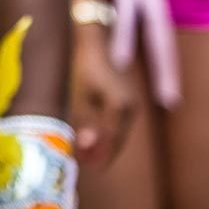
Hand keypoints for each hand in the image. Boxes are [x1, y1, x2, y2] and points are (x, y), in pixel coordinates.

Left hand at [67, 28, 139, 164]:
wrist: (93, 40)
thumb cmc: (82, 65)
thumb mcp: (78, 94)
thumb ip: (82, 122)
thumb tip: (84, 148)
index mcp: (119, 107)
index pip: (111, 141)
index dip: (99, 156)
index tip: (87, 168)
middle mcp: (130, 107)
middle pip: (118, 140)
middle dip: (102, 154)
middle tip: (87, 166)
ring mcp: (130, 102)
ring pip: (119, 132)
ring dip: (106, 145)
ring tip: (88, 156)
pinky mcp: (126, 98)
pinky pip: (118, 122)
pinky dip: (108, 133)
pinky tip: (94, 137)